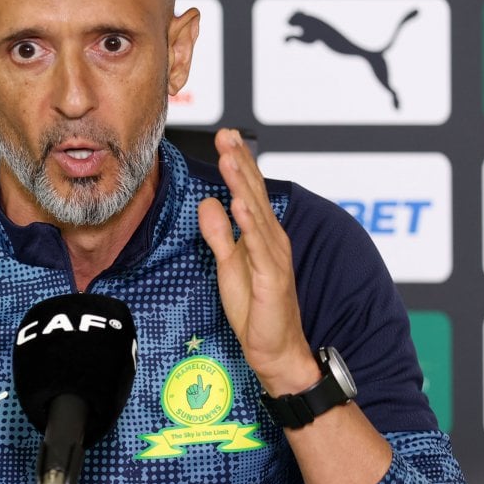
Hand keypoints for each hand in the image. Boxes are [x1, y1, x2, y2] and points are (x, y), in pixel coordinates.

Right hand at [186, 374, 210, 409]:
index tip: (199, 375)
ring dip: (192, 390)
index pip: (200, 383)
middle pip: (194, 385)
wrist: (195, 405)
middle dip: (195, 388)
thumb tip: (210, 384)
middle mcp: (196, 390)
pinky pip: (187, 389)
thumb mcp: (206, 395)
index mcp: (200, 389)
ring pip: (191, 386)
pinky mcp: (188, 393)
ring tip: (193, 395)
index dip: (199, 379)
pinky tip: (190, 395)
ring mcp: (192, 391)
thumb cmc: (201, 401)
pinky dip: (189, 392)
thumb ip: (207, 389)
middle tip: (196, 393)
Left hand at [197, 129, 317, 394]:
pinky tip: (239, 204)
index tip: (225, 136)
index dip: (238, 163)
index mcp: (261, 234)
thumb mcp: (227, 265)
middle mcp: (271, 238)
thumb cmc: (254, 308)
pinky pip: (259, 246)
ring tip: (230, 158)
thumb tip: (208, 202)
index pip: (248, 191)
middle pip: (254, 193)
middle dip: (240, 161)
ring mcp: (273, 256)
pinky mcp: (272, 278)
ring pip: (256, 213)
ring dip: (243, 184)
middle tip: (227, 134)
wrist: (275, 350)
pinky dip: (249, 224)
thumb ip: (218, 234)